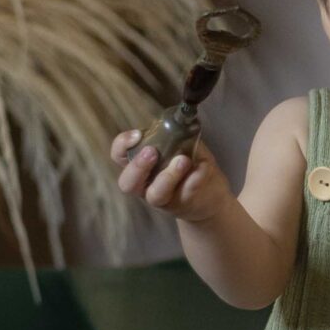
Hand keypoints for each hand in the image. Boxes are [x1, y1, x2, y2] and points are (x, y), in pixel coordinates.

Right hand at [111, 126, 231, 225]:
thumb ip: (174, 136)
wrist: (210, 193)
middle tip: (152, 152)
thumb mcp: (180, 146)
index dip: (122, 145)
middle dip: (137, 166)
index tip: (137, 134)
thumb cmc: (189, 163)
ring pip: (155, 194)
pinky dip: (196, 177)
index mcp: (139, 165)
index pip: (118, 155)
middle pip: (127, 183)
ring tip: (183, 160)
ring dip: (168, 176)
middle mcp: (145, 184)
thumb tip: (177, 123)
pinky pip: (186, 193)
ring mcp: (162, 198)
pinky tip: (203, 167)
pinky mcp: (183, 205)